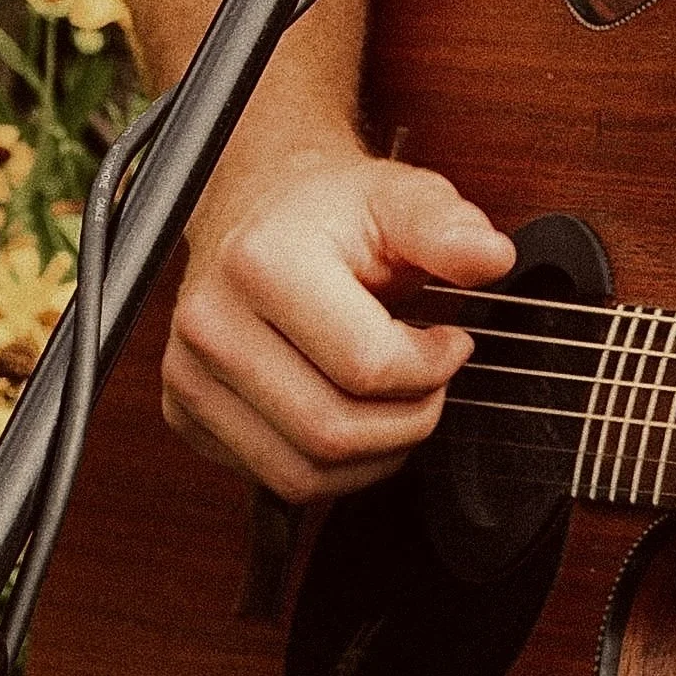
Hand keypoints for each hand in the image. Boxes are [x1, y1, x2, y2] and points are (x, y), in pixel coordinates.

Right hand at [163, 151, 515, 499]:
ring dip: (373, 453)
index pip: (366, 366)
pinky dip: (332, 466)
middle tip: (431, 382)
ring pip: (303, 472)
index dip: (431, 368)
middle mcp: (211, 322)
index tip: (452, 343)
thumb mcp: (399, 196)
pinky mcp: (185, 412)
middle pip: (331, 431)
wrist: (258, 207)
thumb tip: (490, 256)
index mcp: (262, 262)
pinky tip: (351, 412)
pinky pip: (274, 478)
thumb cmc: (330, 209)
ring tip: (397, 402)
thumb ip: (446, 228)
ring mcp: (189, 374)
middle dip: (407, 421)